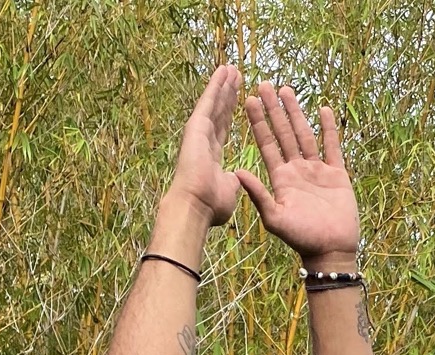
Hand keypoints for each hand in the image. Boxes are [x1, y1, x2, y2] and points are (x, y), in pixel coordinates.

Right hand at [164, 66, 242, 228]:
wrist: (195, 206)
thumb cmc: (211, 206)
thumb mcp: (229, 190)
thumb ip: (233, 181)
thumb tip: (236, 178)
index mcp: (211, 155)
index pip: (223, 128)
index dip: (230, 112)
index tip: (239, 99)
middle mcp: (204, 140)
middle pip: (218, 111)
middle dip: (227, 93)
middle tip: (235, 75)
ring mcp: (199, 132)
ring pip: (214, 103)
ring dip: (222, 84)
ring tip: (231, 67)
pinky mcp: (196, 126)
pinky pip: (208, 101)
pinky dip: (215, 85)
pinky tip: (223, 70)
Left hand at [236, 83, 360, 268]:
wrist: (330, 251)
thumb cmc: (301, 238)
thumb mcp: (274, 217)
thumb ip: (258, 194)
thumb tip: (237, 173)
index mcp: (280, 178)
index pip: (266, 144)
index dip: (258, 122)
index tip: (248, 100)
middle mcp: (297, 170)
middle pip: (284, 133)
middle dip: (274, 110)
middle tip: (265, 85)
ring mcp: (317, 170)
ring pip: (305, 134)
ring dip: (296, 113)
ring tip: (287, 89)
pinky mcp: (337, 174)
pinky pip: (332, 146)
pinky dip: (329, 128)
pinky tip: (322, 109)